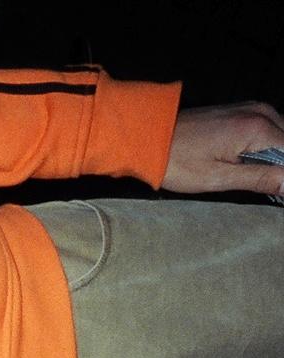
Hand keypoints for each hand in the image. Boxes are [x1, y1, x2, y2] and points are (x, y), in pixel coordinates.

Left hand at [162, 102, 283, 195]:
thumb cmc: (176, 160)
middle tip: (270, 188)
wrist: (146, 138)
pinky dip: (266, 148)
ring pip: (280, 136)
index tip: (277, 189)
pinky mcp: (240, 112)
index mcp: (257, 128)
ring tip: (260, 180)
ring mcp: (250, 109)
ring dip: (274, 159)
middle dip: (280, 167)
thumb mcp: (219, 178)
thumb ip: (261, 179)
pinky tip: (250, 165)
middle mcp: (259, 112)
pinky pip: (267, 129)